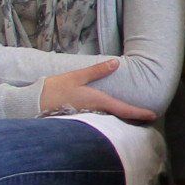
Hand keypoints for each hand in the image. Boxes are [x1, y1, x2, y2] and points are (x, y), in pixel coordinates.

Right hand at [37, 60, 158, 123]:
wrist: (31, 104)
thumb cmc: (54, 90)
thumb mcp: (76, 77)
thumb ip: (97, 71)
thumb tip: (116, 63)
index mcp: (97, 102)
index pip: (124, 110)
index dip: (140, 113)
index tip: (153, 116)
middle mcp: (94, 113)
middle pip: (118, 118)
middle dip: (133, 118)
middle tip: (147, 117)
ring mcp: (86, 119)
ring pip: (109, 121)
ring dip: (121, 119)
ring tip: (133, 117)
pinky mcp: (77, 121)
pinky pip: (97, 122)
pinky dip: (107, 120)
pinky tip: (109, 118)